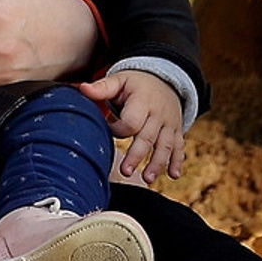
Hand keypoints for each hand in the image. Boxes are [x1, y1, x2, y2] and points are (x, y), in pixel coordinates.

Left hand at [80, 67, 186, 183]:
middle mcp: (158, 114)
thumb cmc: (136, 84)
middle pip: (147, 137)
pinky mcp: (176, 132)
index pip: (131, 121)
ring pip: (165, 146)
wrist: (165, 80)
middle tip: (125, 171)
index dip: (118, 129)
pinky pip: (179, 147)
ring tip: (147, 179)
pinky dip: (177, 161)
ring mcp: (169, 124)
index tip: (107, 130)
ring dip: (157, 164)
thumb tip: (82, 88)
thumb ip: (102, 87)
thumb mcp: (120, 80)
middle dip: (136, 155)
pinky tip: (173, 176)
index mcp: (142, 101)